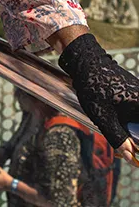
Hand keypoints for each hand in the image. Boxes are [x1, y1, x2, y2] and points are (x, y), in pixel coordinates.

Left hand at [58, 33, 138, 165]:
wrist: (84, 60)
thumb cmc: (93, 84)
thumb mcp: (102, 114)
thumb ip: (117, 136)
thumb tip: (130, 156)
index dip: (138, 142)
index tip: (135, 154)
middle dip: (135, 139)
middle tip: (128, 153)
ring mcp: (137, 96)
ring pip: (136, 122)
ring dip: (132, 133)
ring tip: (124, 144)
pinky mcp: (131, 95)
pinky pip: (133, 114)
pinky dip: (128, 124)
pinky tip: (118, 129)